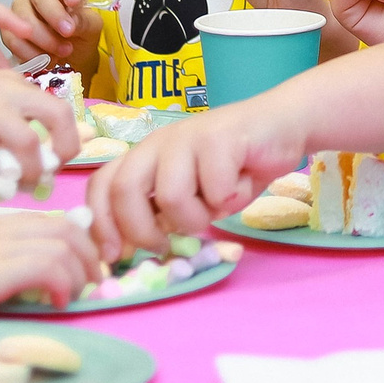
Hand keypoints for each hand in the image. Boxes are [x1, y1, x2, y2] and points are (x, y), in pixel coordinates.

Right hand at [0, 69, 78, 193]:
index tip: (55, 166)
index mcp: (11, 84)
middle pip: (57, 115)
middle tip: (37, 180)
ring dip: (17, 176)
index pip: (59, 108)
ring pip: (27, 145)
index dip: (67, 142)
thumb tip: (76, 142)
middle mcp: (4, 89)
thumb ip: (17, 125)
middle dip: (59, 152)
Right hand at [0, 215, 108, 312]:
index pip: (56, 221)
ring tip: (73, 297)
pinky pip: (48, 266)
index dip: (79, 244)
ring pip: (66, 244)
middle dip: (90, 256)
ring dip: (80, 273)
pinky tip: (54, 304)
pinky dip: (62, 284)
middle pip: (69, 228)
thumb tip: (17, 290)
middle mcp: (4, 231)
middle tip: (91, 286)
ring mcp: (0, 248)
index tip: (83, 272)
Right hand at [2, 0, 102, 68]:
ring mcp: (20, 9)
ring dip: (44, 38)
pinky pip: (13, 39)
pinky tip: (45, 59)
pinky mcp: (9, 30)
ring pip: (24, 18)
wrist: (68, 57)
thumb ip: (84, 21)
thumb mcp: (91, 28)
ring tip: (62, 51)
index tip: (75, 1)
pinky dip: (30, 52)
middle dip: (54, 15)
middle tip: (68, 32)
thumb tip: (73, 20)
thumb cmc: (79, 35)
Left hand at [86, 101, 307, 262]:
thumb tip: (131, 251)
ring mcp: (187, 136)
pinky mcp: (219, 137)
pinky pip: (216, 190)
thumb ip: (162, 214)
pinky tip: (244, 182)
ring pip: (171, 197)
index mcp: (144, 156)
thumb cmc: (235, 167)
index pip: (101, 186)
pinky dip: (232, 198)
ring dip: (198, 217)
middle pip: (123, 191)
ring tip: (219, 204)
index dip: (101, 225)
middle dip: (141, 231)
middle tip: (165, 246)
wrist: (283, 125)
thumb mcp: (192, 196)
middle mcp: (158, 142)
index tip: (115, 257)